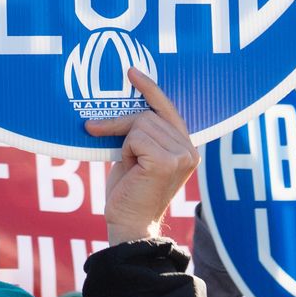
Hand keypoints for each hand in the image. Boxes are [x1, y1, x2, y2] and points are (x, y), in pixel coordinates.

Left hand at [86, 70, 195, 244]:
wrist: (129, 224)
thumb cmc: (130, 191)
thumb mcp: (139, 155)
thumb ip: (143, 133)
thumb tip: (127, 106)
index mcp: (186, 147)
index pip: (168, 109)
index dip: (150, 89)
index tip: (131, 72)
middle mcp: (190, 150)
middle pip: (147, 114)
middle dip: (122, 126)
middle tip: (105, 140)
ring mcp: (181, 155)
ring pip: (140, 124)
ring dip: (125, 142)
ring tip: (130, 166)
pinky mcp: (167, 161)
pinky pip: (135, 136)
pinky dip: (125, 150)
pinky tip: (131, 169)